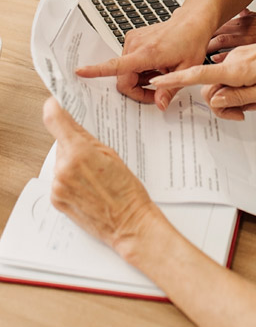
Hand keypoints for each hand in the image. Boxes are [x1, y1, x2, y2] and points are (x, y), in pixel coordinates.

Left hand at [43, 97, 158, 253]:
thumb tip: (72, 125)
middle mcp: (63, 169)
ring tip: (95, 174)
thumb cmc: (127, 191)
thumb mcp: (112, 154)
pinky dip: (70, 178)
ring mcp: (58, 186)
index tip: (56, 103)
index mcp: (78, 152)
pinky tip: (88, 185)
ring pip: (60, 161)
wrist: (129, 222)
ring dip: (72, 162)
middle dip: (74, 143)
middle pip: (61, 142)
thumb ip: (87, 138)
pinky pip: (59, 179)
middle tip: (93, 152)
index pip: (54, 119)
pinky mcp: (56, 199)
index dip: (55, 107)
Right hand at [75, 8, 209, 109]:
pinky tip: (156, 65)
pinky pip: (129, 62)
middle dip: (137, 90)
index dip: (96, 70)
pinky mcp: (134, 38)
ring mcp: (133, 40)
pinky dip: (140, 68)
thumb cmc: (191, 41)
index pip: (116, 65)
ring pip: (126, 71)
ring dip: (140, 78)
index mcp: (146, 52)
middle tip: (157, 93)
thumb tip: (160, 105)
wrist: (192, 21)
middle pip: (123, 78)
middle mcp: (135, 44)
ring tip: (160, 73)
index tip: (80, 72)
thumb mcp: (187, 69)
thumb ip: (171, 89)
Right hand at [151, 30, 255, 119]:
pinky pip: (235, 72)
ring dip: (236, 94)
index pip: (198, 74)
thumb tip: (215, 100)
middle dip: (223, 102)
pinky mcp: (248, 53)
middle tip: (246, 111)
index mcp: (237, 68)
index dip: (175, 80)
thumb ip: (239, 97)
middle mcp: (235, 58)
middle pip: (212, 85)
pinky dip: (242, 84)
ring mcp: (241, 54)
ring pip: (224, 80)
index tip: (157, 81)